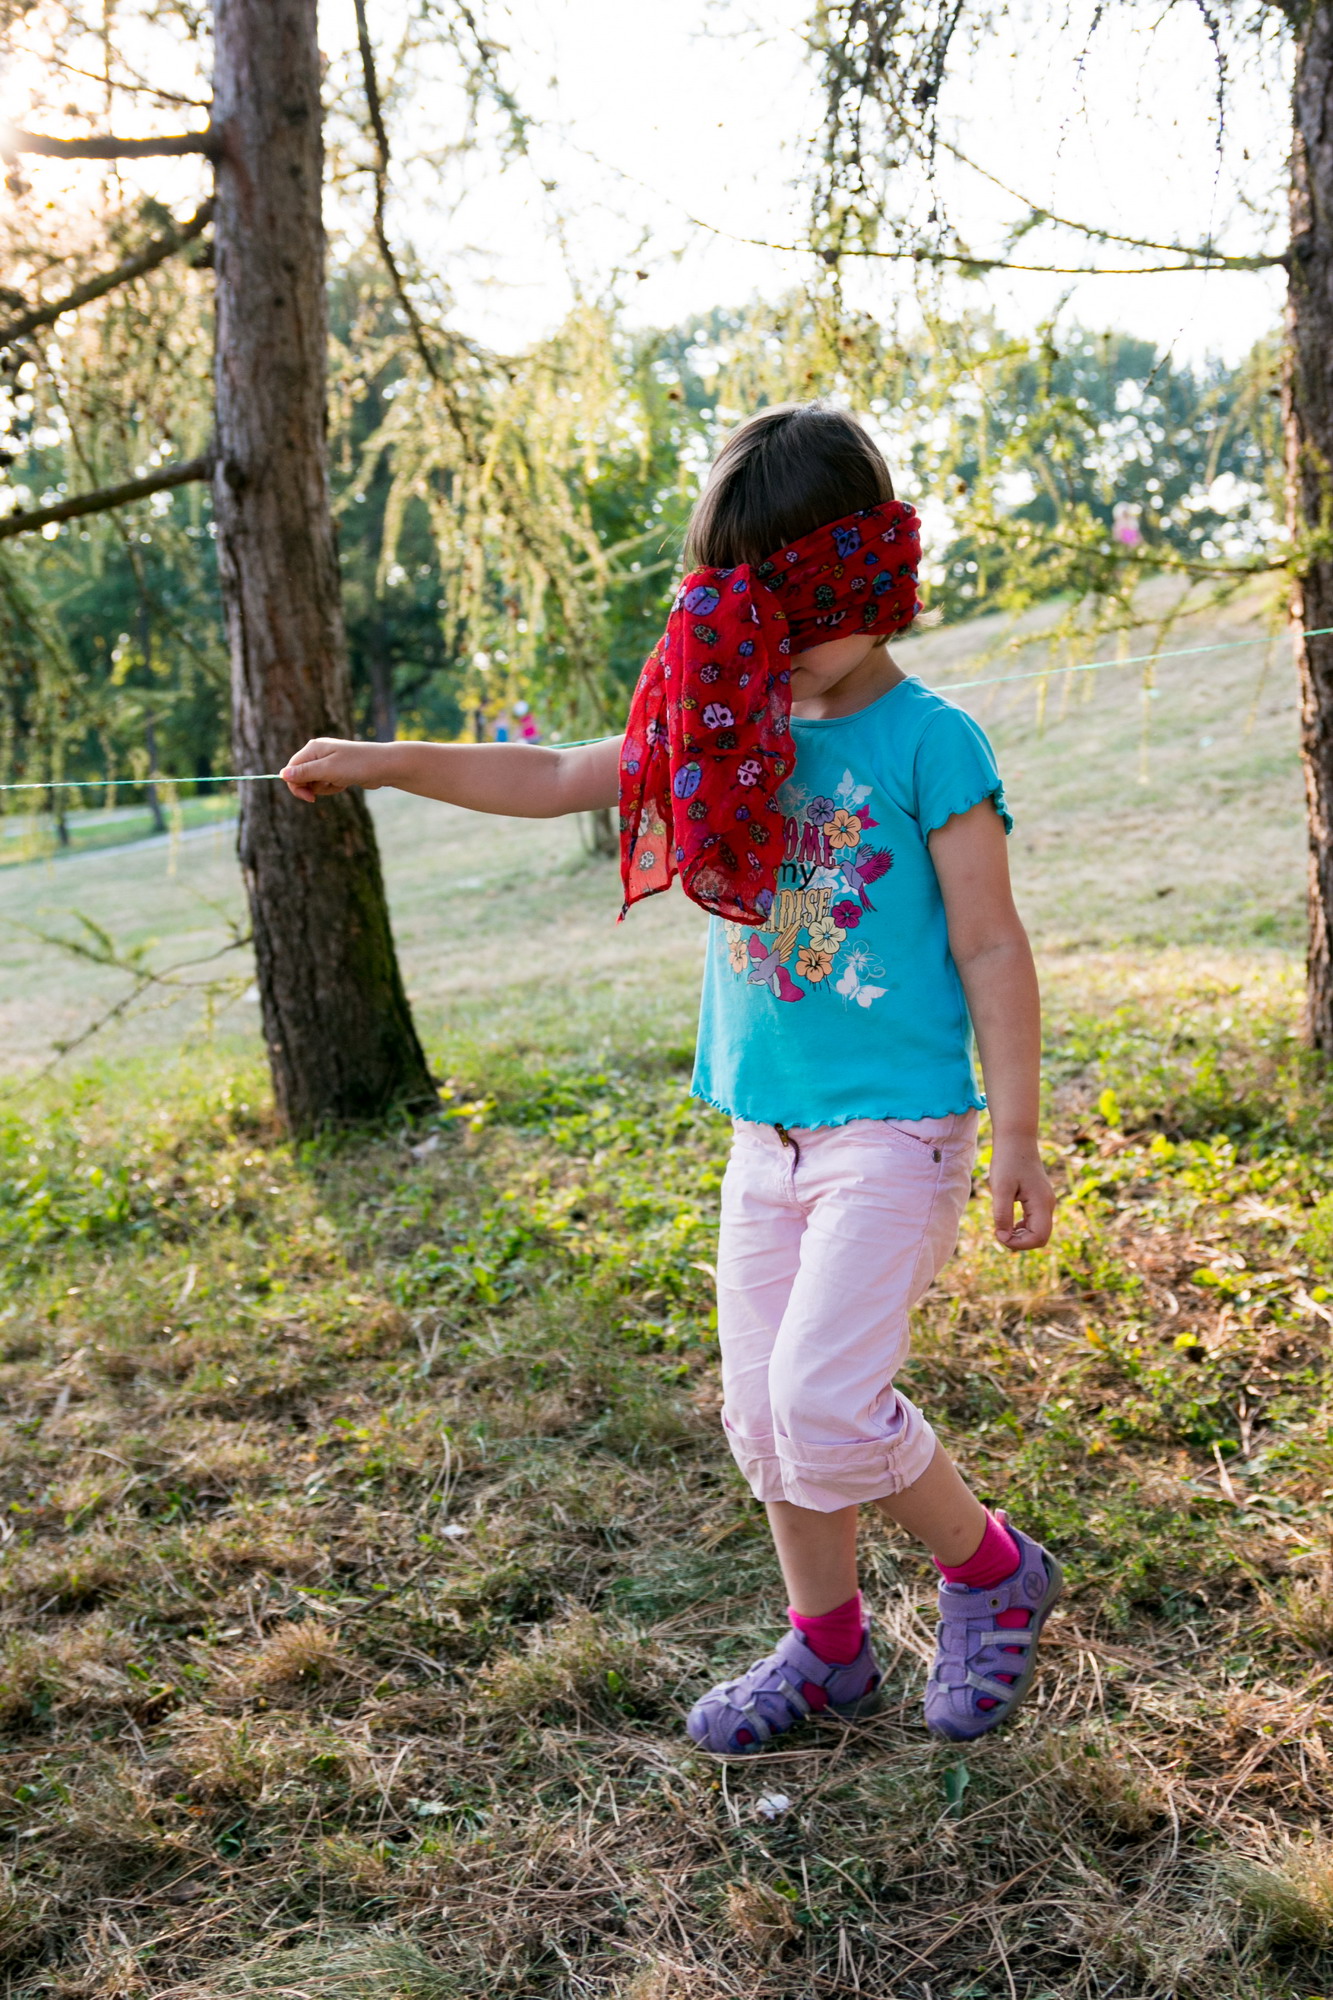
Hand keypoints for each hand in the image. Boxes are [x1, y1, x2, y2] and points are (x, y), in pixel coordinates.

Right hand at [280, 738, 383, 801]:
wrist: (384, 766)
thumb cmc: (357, 765)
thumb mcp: (328, 770)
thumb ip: (305, 773)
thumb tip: (282, 774)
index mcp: (313, 749)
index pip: (291, 769)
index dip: (296, 785)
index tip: (308, 798)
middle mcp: (318, 753)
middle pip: (301, 776)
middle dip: (312, 787)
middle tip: (326, 790)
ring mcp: (328, 761)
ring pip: (314, 782)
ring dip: (324, 788)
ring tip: (340, 783)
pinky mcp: (337, 770)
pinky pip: (326, 783)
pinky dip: (333, 787)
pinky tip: (345, 784)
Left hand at [989, 1135, 1054, 1251]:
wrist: (1016, 1140)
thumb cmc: (1007, 1161)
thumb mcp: (1000, 1188)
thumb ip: (1002, 1214)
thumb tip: (1003, 1237)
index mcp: (1041, 1203)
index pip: (1039, 1238)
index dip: (1018, 1243)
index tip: (998, 1233)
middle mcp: (1048, 1205)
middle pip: (1041, 1238)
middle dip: (1019, 1242)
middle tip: (998, 1233)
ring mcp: (1046, 1202)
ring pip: (1038, 1231)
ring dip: (1020, 1236)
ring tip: (1001, 1228)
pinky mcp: (1040, 1199)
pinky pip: (1035, 1222)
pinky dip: (1022, 1227)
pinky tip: (1007, 1222)